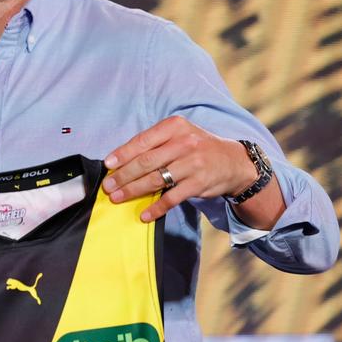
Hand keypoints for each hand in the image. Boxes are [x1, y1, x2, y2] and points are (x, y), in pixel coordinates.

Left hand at [101, 116, 258, 222]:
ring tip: (117, 198)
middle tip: (108, 186)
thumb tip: (122, 159)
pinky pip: (172, 198)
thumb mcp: (179, 134)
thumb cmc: (197, 147)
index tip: (108, 165)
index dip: (123, 154)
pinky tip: (144, 214)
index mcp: (175, 127)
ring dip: (133, 190)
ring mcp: (193, 164)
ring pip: (156, 180)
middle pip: (146, 162)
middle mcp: (184, 143)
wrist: (233, 162)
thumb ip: (155, 143)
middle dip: (123, 176)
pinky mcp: (198, 184)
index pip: (143, 141)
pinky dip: (156, 208)